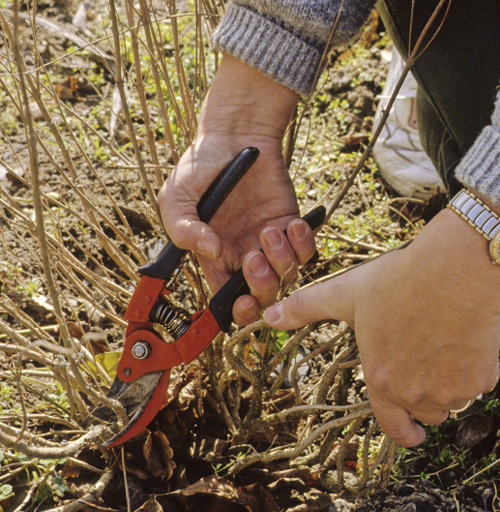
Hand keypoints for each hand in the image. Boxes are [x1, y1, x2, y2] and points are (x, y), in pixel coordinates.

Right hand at [158, 55, 316, 324]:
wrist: (235, 134)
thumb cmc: (201, 165)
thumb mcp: (177, 196)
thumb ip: (183, 228)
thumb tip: (211, 252)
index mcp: (215, 256)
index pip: (228, 298)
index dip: (237, 311)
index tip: (243, 303)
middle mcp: (243, 253)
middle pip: (262, 294)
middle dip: (262, 287)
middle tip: (254, 259)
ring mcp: (268, 240)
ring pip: (287, 275)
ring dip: (282, 261)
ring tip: (269, 230)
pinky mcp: (290, 223)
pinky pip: (306, 250)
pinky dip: (303, 244)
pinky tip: (292, 223)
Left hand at [264, 207, 499, 446]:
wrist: (454, 270)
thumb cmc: (398, 282)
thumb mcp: (345, 294)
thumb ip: (306, 308)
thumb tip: (268, 317)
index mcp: (382, 380)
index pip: (392, 427)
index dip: (402, 434)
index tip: (410, 435)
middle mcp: (416, 394)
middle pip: (426, 413)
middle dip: (424, 398)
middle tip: (425, 365)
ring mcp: (453, 389)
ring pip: (453, 401)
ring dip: (448, 386)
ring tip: (442, 349)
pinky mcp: (483, 377)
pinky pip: (478, 385)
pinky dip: (473, 371)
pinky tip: (465, 342)